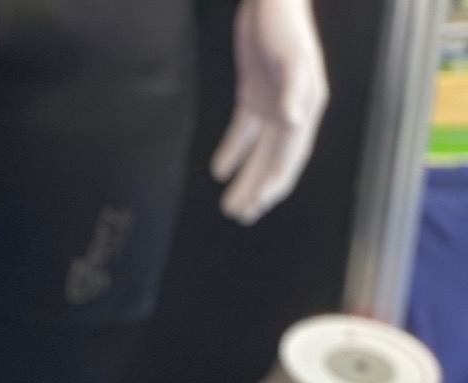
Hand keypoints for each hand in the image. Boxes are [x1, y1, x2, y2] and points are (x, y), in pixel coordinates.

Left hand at [211, 0, 328, 225]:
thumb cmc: (282, 25)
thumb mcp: (291, 56)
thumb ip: (294, 88)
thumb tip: (293, 121)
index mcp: (305, 105)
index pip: (290, 153)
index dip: (275, 180)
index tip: (259, 204)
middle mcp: (292, 110)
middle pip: (275, 159)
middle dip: (259, 188)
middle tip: (240, 215)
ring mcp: (273, 103)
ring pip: (259, 151)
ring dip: (246, 177)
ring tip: (230, 204)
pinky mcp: (253, 94)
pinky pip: (243, 131)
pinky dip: (232, 151)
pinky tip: (219, 171)